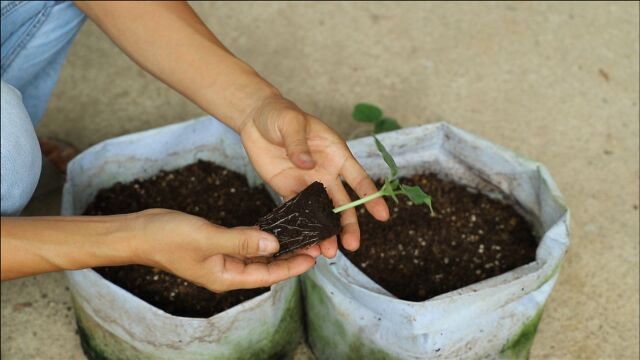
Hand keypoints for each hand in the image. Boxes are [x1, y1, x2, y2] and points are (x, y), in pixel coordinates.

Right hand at [133, 209, 314, 291]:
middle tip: (314, 243)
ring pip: (257, 254)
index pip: (268, 275)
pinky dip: (259, 236)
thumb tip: (274, 245)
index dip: (292, 267)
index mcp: (226, 276)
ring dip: (277, 245)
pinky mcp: (217, 245)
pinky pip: (244, 242)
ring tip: (300, 234)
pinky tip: (273, 227)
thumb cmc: (168, 238)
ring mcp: (221, 258)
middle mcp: (227, 270)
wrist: (139, 232)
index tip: (314, 257)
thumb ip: (242, 241)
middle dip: (290, 256)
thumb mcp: (208, 239)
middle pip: (266, 266)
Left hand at [239, 96, 389, 257]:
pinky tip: (306, 243)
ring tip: (328, 253)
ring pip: (322, 212)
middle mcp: (326, 172)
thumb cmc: (280, 114)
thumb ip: (299, 144)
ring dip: (326, 232)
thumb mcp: (291, 123)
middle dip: (348, 225)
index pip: (359, 178)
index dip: (371, 197)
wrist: (256, 119)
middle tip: (352, 246)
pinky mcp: (288, 189)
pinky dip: (303, 227)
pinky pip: (298, 211)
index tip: (382, 215)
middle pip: (343, 203)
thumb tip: (308, 166)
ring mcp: (308, 183)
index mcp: (336, 153)